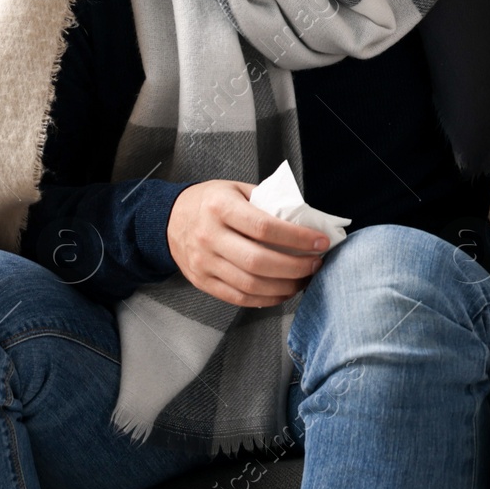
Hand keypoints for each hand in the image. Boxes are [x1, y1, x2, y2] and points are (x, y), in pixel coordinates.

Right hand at [167, 180, 330, 307]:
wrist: (169, 219)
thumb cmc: (211, 202)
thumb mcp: (237, 190)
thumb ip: (268, 202)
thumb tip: (307, 219)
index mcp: (221, 208)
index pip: (264, 227)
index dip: (297, 238)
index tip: (320, 242)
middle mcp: (209, 237)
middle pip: (258, 261)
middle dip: (295, 267)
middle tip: (316, 263)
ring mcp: (204, 262)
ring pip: (250, 284)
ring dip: (285, 286)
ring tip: (305, 279)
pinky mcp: (202, 282)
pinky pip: (238, 297)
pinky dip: (266, 299)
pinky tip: (284, 291)